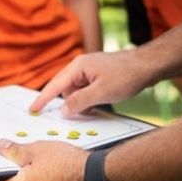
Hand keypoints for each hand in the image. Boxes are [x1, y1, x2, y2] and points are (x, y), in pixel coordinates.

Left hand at [0, 139, 86, 180]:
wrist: (92, 172)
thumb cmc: (67, 163)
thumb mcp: (35, 150)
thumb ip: (14, 151)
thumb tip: (1, 147)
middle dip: (4, 174)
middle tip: (3, 159)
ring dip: (17, 177)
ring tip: (19, 162)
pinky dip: (29, 179)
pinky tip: (32, 167)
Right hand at [31, 49, 153, 116]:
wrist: (148, 65)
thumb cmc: (126, 75)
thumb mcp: (101, 93)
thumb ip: (79, 102)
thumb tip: (63, 110)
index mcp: (78, 67)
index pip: (55, 85)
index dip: (43, 99)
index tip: (33, 109)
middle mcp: (81, 66)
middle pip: (65, 88)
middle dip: (68, 103)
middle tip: (75, 115)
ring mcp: (90, 69)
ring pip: (76, 90)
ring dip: (81, 102)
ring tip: (95, 108)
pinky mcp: (98, 74)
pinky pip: (86, 89)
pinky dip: (88, 98)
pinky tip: (98, 104)